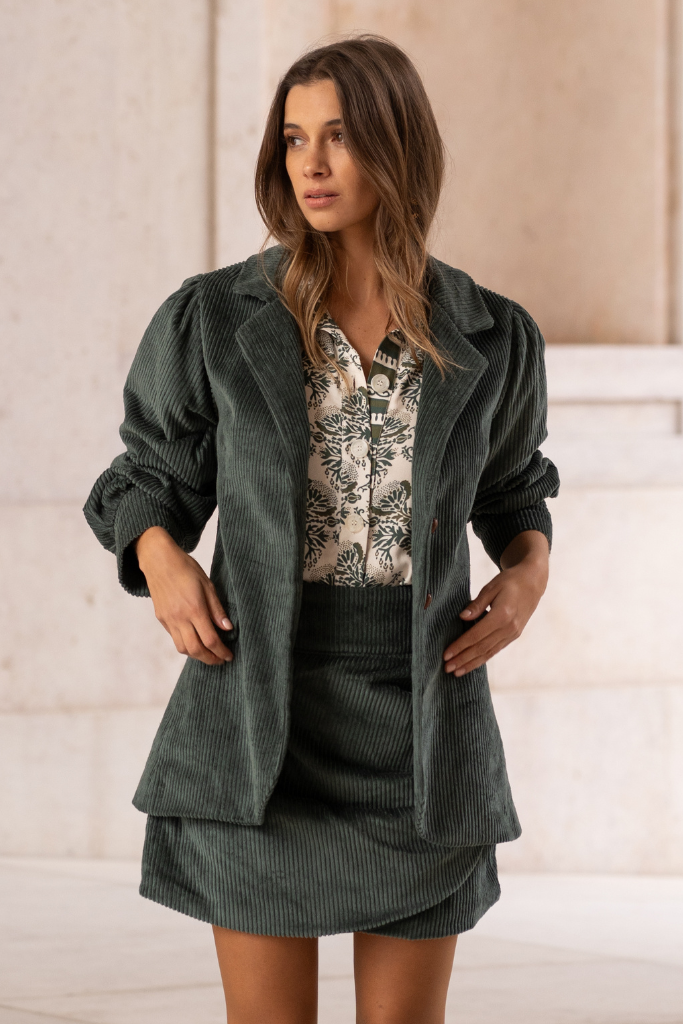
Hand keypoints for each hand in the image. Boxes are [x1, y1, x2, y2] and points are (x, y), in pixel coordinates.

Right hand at [135, 526, 233, 665]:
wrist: (158, 560)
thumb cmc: (185, 568)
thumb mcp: (208, 584)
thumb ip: (217, 609)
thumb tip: (227, 629)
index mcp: (194, 609)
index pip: (210, 640)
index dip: (221, 652)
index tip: (229, 656)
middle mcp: (180, 618)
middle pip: (196, 650)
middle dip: (210, 659)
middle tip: (220, 660)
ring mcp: (168, 620)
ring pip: (182, 648)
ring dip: (197, 655)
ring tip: (209, 654)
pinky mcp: (161, 618)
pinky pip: (174, 638)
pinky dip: (186, 645)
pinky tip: (195, 641)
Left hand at [443, 530, 548, 676]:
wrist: (533, 582)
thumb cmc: (509, 581)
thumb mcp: (491, 587)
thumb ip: (477, 604)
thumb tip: (462, 617)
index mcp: (502, 615)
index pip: (476, 635)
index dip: (460, 646)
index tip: (446, 654)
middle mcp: (509, 628)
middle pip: (481, 648)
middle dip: (463, 659)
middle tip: (447, 668)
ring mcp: (513, 633)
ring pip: (489, 652)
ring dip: (472, 663)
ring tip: (457, 672)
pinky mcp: (514, 635)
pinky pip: (496, 650)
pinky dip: (483, 658)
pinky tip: (472, 664)